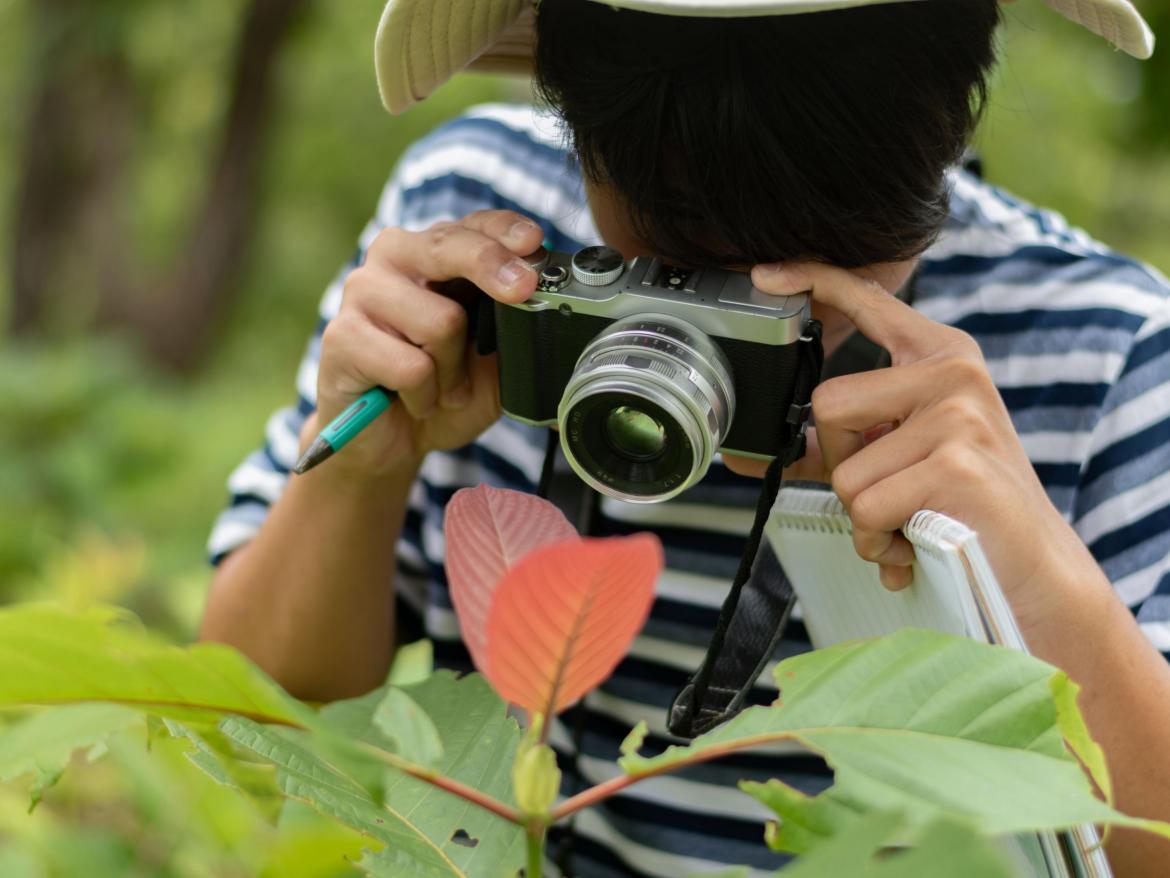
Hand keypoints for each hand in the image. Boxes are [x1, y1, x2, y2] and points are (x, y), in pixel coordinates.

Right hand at [309, 210, 543, 478]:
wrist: (390, 441)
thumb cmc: (442, 390)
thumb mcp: (493, 361)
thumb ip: (514, 329)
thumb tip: (547, 306)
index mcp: (434, 253)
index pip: (473, 225)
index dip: (506, 231)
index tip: (535, 243)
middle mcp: (394, 259)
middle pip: (449, 247)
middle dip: (492, 267)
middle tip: (522, 291)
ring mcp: (362, 292)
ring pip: (440, 321)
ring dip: (455, 372)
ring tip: (443, 389)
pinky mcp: (341, 336)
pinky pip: (412, 367)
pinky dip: (427, 396)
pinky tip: (414, 400)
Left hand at [725, 261, 1098, 623]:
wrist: (1030, 565)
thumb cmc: (955, 507)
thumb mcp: (894, 460)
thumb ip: (829, 450)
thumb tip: (744, 461)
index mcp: (938, 356)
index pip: (868, 301)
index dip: (813, 279)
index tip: (764, 275)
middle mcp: (952, 372)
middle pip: (828, 405)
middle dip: (841, 465)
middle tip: (887, 492)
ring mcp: (958, 413)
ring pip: (846, 471)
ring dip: (863, 516)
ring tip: (907, 522)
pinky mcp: (956, 463)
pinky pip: (869, 506)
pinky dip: (880, 541)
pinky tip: (914, 544)